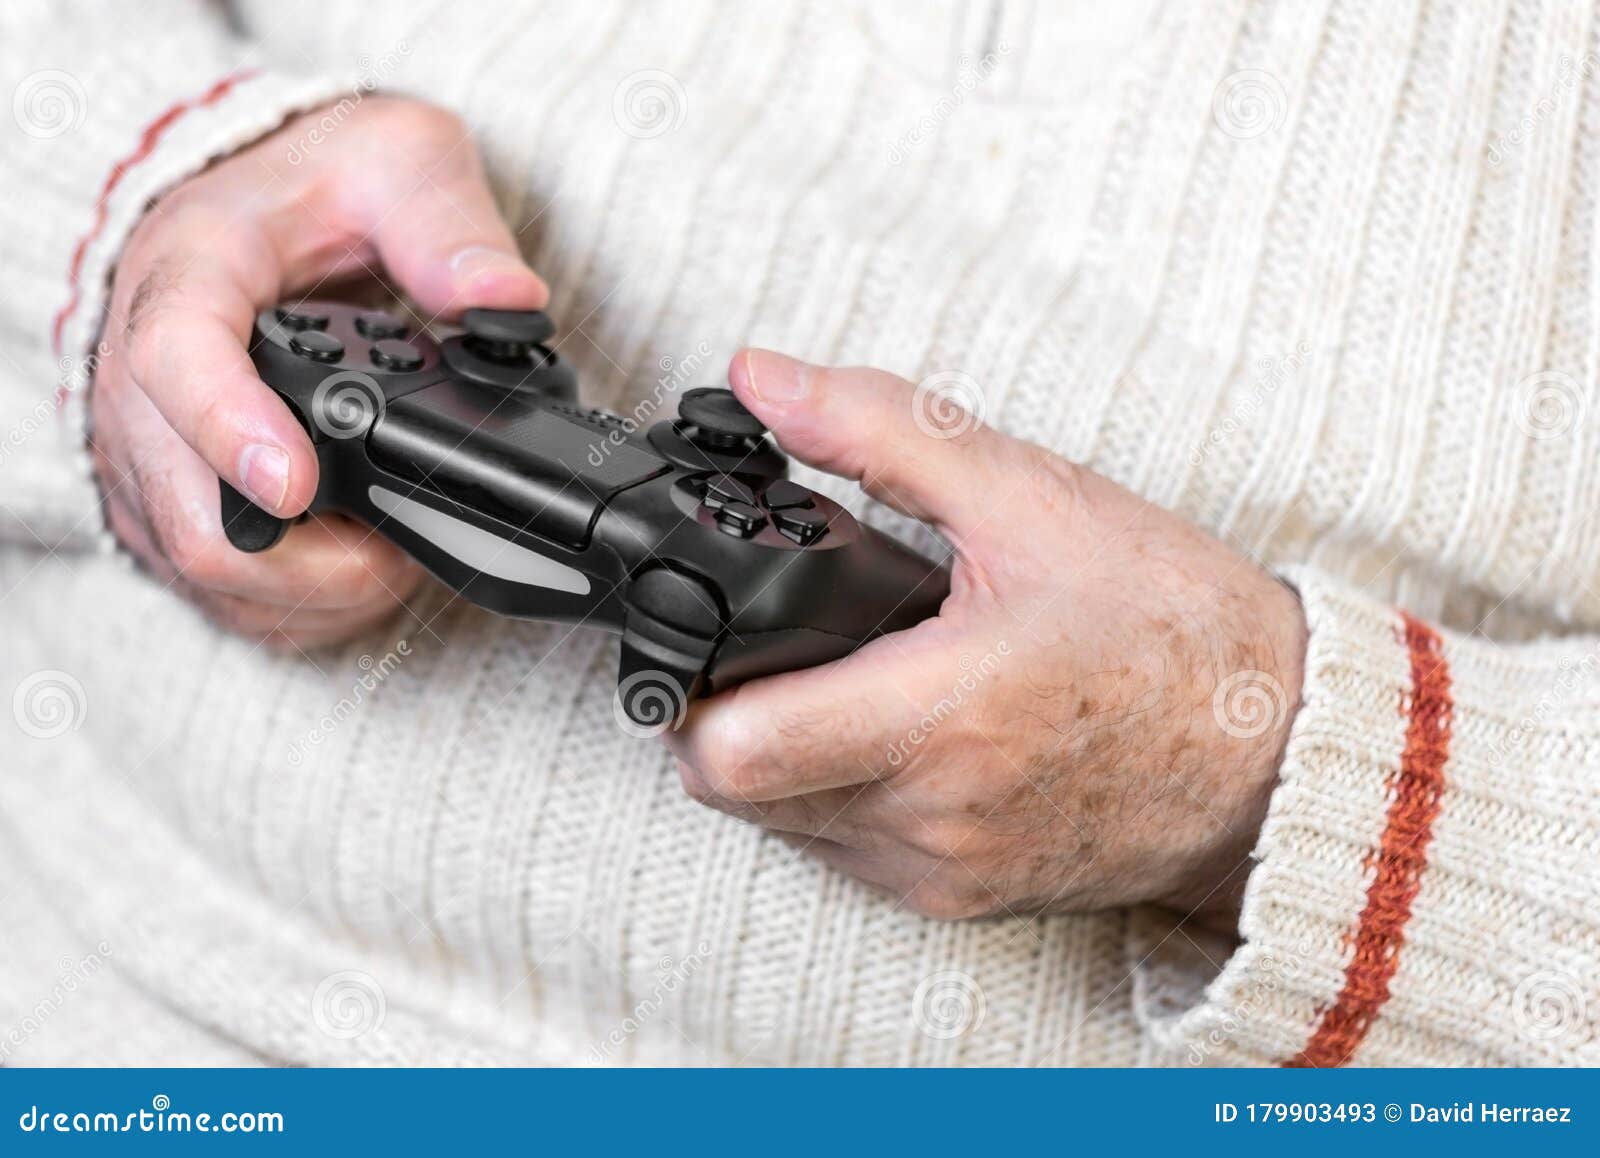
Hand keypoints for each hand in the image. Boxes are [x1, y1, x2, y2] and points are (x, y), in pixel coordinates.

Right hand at [88, 96, 546, 646]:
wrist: (260, 221)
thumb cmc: (319, 191)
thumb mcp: (397, 161)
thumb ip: (446, 223)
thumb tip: (506, 299)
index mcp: (189, 276)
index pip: (177, 361)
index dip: (232, 432)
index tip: (302, 482)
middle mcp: (143, 379)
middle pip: (194, 516)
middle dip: (317, 561)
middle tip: (408, 542)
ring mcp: (153, 458)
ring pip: (212, 576)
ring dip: (320, 592)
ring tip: (398, 547)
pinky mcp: (172, 512)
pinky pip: (224, 596)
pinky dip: (305, 606)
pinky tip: (364, 565)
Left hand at [668, 351, 1307, 921]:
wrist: (1280, 749)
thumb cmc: (1177, 627)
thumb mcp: (1030, 500)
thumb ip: (879, 432)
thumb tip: (763, 378)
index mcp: (941, 717)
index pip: (731, 754)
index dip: (685, 690)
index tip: (707, 631)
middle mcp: (930, 816)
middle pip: (735, 791)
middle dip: (729, 712)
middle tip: (776, 642)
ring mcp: (945, 870)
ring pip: (785, 826)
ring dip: (783, 756)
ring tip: (847, 680)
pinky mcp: (964, 899)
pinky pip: (848, 854)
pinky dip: (841, 795)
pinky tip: (897, 734)